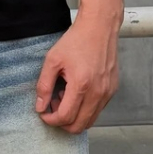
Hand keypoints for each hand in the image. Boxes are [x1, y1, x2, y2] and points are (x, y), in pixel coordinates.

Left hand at [35, 12, 121, 132]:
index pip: (65, 117)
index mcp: (82, 85)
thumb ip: (44, 86)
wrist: (100, 27)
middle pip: (78, 126)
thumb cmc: (77, 40)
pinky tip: (77, 93)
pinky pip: (97, 110)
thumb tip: (40, 107)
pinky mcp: (112, 90)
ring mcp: (107, 92)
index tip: (44, 112)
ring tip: (65, 97)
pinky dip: (85, 109)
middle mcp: (98, 92)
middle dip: (62, 122)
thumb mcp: (52, 60)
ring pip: (89, 121)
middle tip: (54, 107)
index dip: (51, 119)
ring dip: (74, 116)